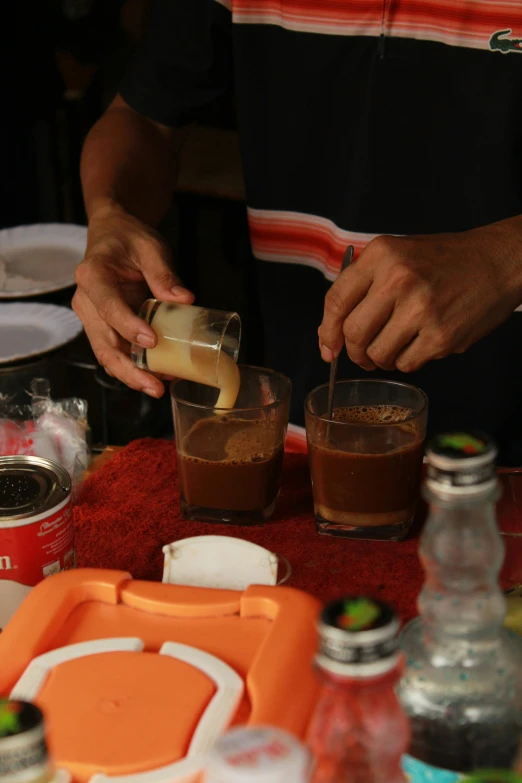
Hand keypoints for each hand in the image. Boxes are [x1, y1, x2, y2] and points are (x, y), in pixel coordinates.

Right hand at [73, 202, 193, 395]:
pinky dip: (132, 368)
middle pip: (103, 342)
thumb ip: (164, 273)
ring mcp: (91, 317)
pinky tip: (156, 376)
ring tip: (158, 387)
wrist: (112, 235)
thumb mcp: (150, 247)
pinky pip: (114, 352)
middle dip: (128, 369)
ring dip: (130, 375)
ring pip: (106, 354)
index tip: (152, 341)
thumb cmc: (129, 238)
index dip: (128, 326)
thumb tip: (185, 300)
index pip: (108, 306)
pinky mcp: (102, 327)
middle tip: (155, 386)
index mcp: (92, 275)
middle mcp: (85, 300)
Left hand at [318, 219, 521, 372]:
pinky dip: (407, 361)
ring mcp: (421, 309)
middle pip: (353, 333)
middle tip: (362, 354)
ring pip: (378, 354)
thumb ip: (362, 286)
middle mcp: (398, 279)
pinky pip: (406, 363)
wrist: (494, 262)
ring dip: (381, 359)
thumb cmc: (442, 261)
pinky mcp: (441, 335)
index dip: (326, 331)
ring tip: (395, 346)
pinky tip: (419, 344)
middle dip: (353, 352)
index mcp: (382, 256)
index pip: (336, 300)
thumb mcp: (397, 255)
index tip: (327, 347)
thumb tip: (330, 334)